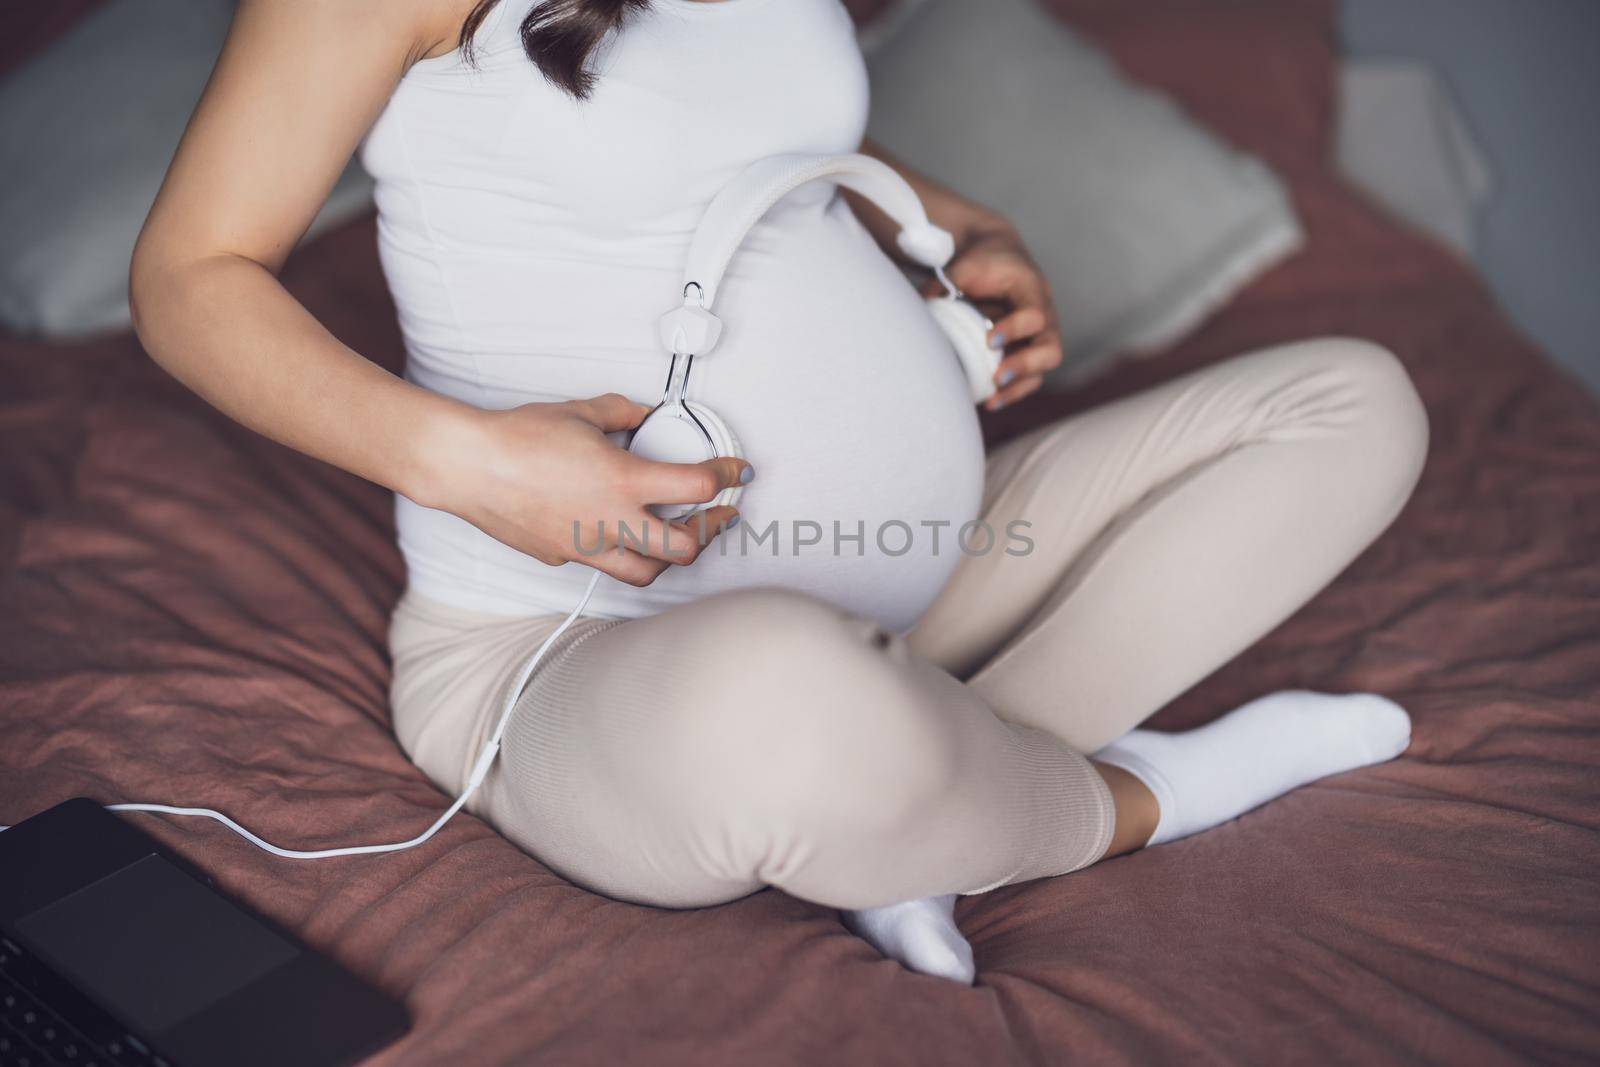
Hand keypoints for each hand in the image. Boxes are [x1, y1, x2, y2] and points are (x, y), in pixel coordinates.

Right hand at [419, 393, 748, 587]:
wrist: (467, 466)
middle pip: (684, 549)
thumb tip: (643, 416)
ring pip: (646, 571)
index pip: (697, 486)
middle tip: (720, 515)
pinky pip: (603, 563)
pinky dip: (620, 552)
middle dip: (711, 532)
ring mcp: (586, 546)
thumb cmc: (516, 439)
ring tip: (678, 536)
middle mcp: (610, 521)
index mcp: (623, 481)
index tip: (736, 473)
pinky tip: (619, 534)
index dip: (727, 477)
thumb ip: (622, 414)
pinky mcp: (562, 556)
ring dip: (669, 556)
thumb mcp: (581, 412)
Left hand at [932, 225, 1062, 410]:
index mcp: (1033, 292)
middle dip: (1024, 366)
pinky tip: (990, 402)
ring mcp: (1040, 338)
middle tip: (996, 376)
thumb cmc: (983, 263)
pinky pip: (1030, 379)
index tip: (989, 341)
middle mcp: (1045, 318)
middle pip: (1050, 350)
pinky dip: (1012, 392)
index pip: (1035, 316)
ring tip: (992, 399)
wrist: (999, 258)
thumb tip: (920, 310)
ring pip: (1042, 371)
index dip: (1015, 330)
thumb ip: (946, 284)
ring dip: (1018, 387)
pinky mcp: (1029, 353)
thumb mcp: (966, 265)